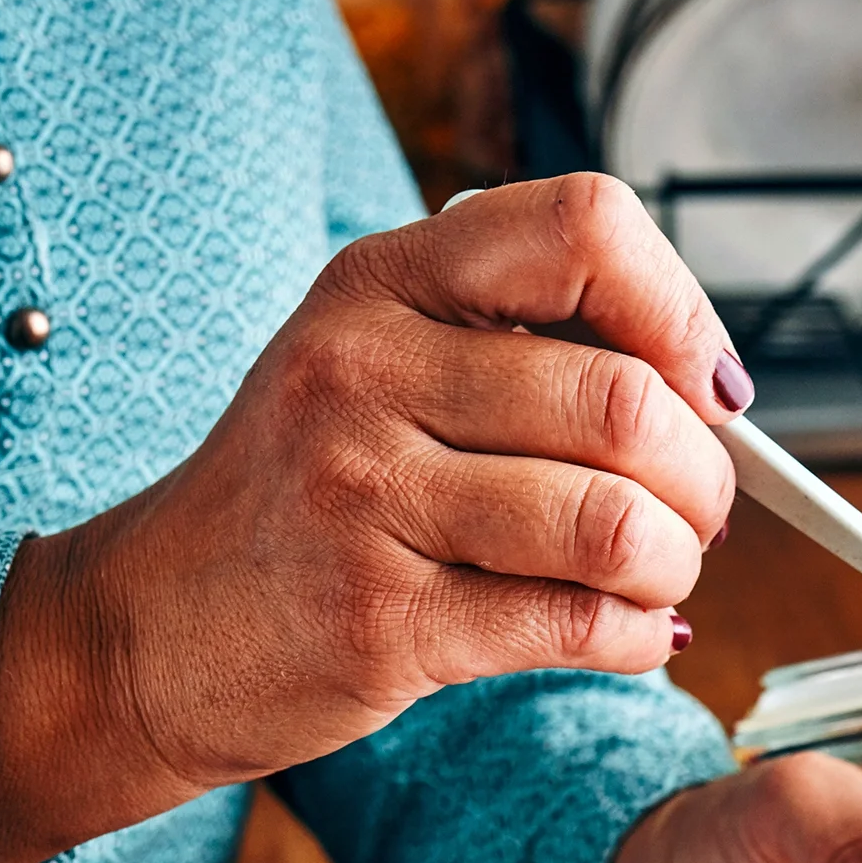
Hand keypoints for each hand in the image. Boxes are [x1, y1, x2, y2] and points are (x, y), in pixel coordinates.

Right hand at [0, 175, 749, 862]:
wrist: (152, 626)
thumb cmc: (303, 495)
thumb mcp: (378, 364)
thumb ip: (520, 345)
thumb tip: (709, 391)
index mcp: (383, 280)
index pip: (587, 227)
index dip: (682, 311)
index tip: (703, 386)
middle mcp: (364, 369)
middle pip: (625, 402)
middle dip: (703, 476)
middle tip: (699, 512)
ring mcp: (362, 496)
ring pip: (612, 521)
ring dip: (675, 562)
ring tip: (659, 574)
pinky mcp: (378, 621)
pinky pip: (576, 623)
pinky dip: (638, 634)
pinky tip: (628, 630)